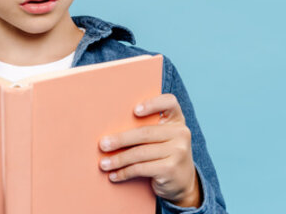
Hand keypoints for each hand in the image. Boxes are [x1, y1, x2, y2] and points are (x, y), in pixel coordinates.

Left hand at [98, 93, 201, 207]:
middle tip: (103, 145)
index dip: (153, 103)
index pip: (169, 102)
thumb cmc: (165, 156)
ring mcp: (178, 151)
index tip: (135, 111)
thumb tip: (112, 132)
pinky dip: (125, 172)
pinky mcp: (170, 168)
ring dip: (118, 159)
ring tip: (104, 164)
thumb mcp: (163, 139)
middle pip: (145, 133)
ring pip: (140, 153)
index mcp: (177, 120)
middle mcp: (181, 133)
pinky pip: (141, 168)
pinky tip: (114, 175)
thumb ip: (148, 129)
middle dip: (120, 140)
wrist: (182, 182)